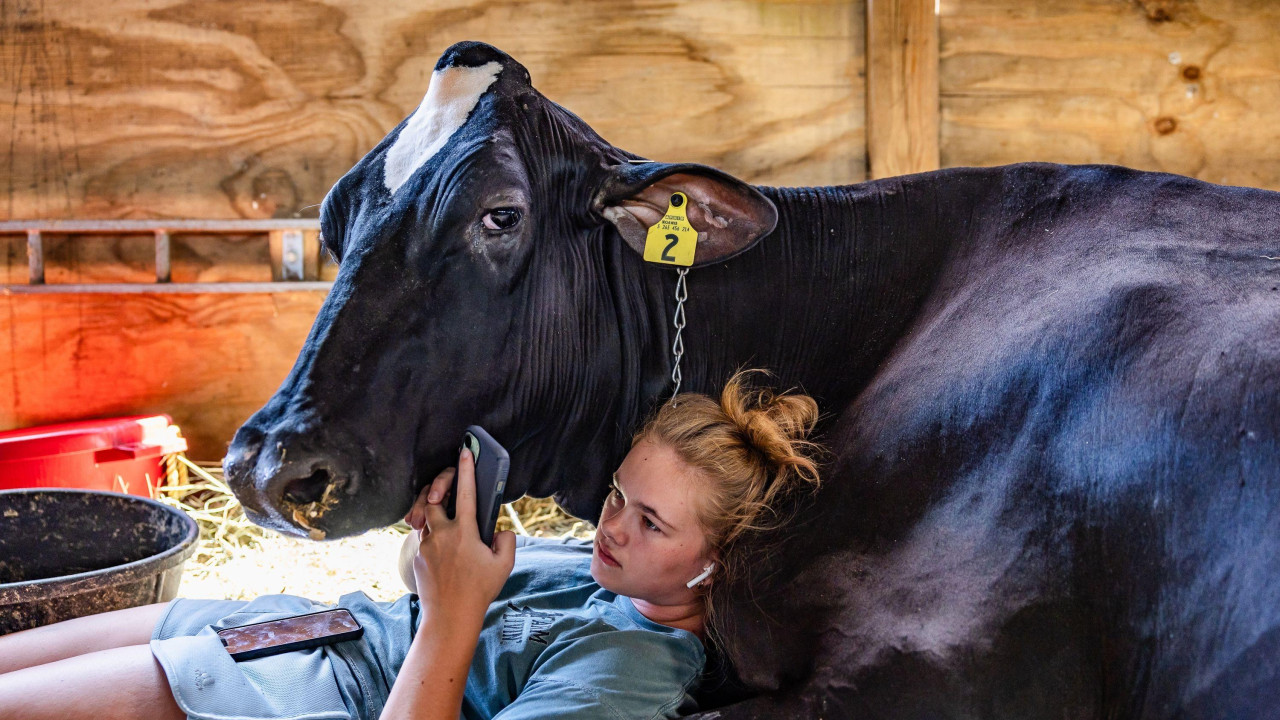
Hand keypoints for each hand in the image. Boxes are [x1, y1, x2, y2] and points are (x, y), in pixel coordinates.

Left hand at [411, 449, 515, 624]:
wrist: (450, 617)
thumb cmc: (480, 591)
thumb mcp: (505, 565)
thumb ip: (506, 541)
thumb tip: (498, 531)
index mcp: (464, 532)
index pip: (466, 492)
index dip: (466, 469)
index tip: (465, 451)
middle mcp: (442, 534)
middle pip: (434, 496)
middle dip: (441, 484)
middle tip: (449, 480)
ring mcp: (426, 544)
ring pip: (426, 514)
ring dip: (434, 507)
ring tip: (445, 508)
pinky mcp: (418, 555)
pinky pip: (423, 535)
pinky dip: (431, 530)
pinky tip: (442, 540)